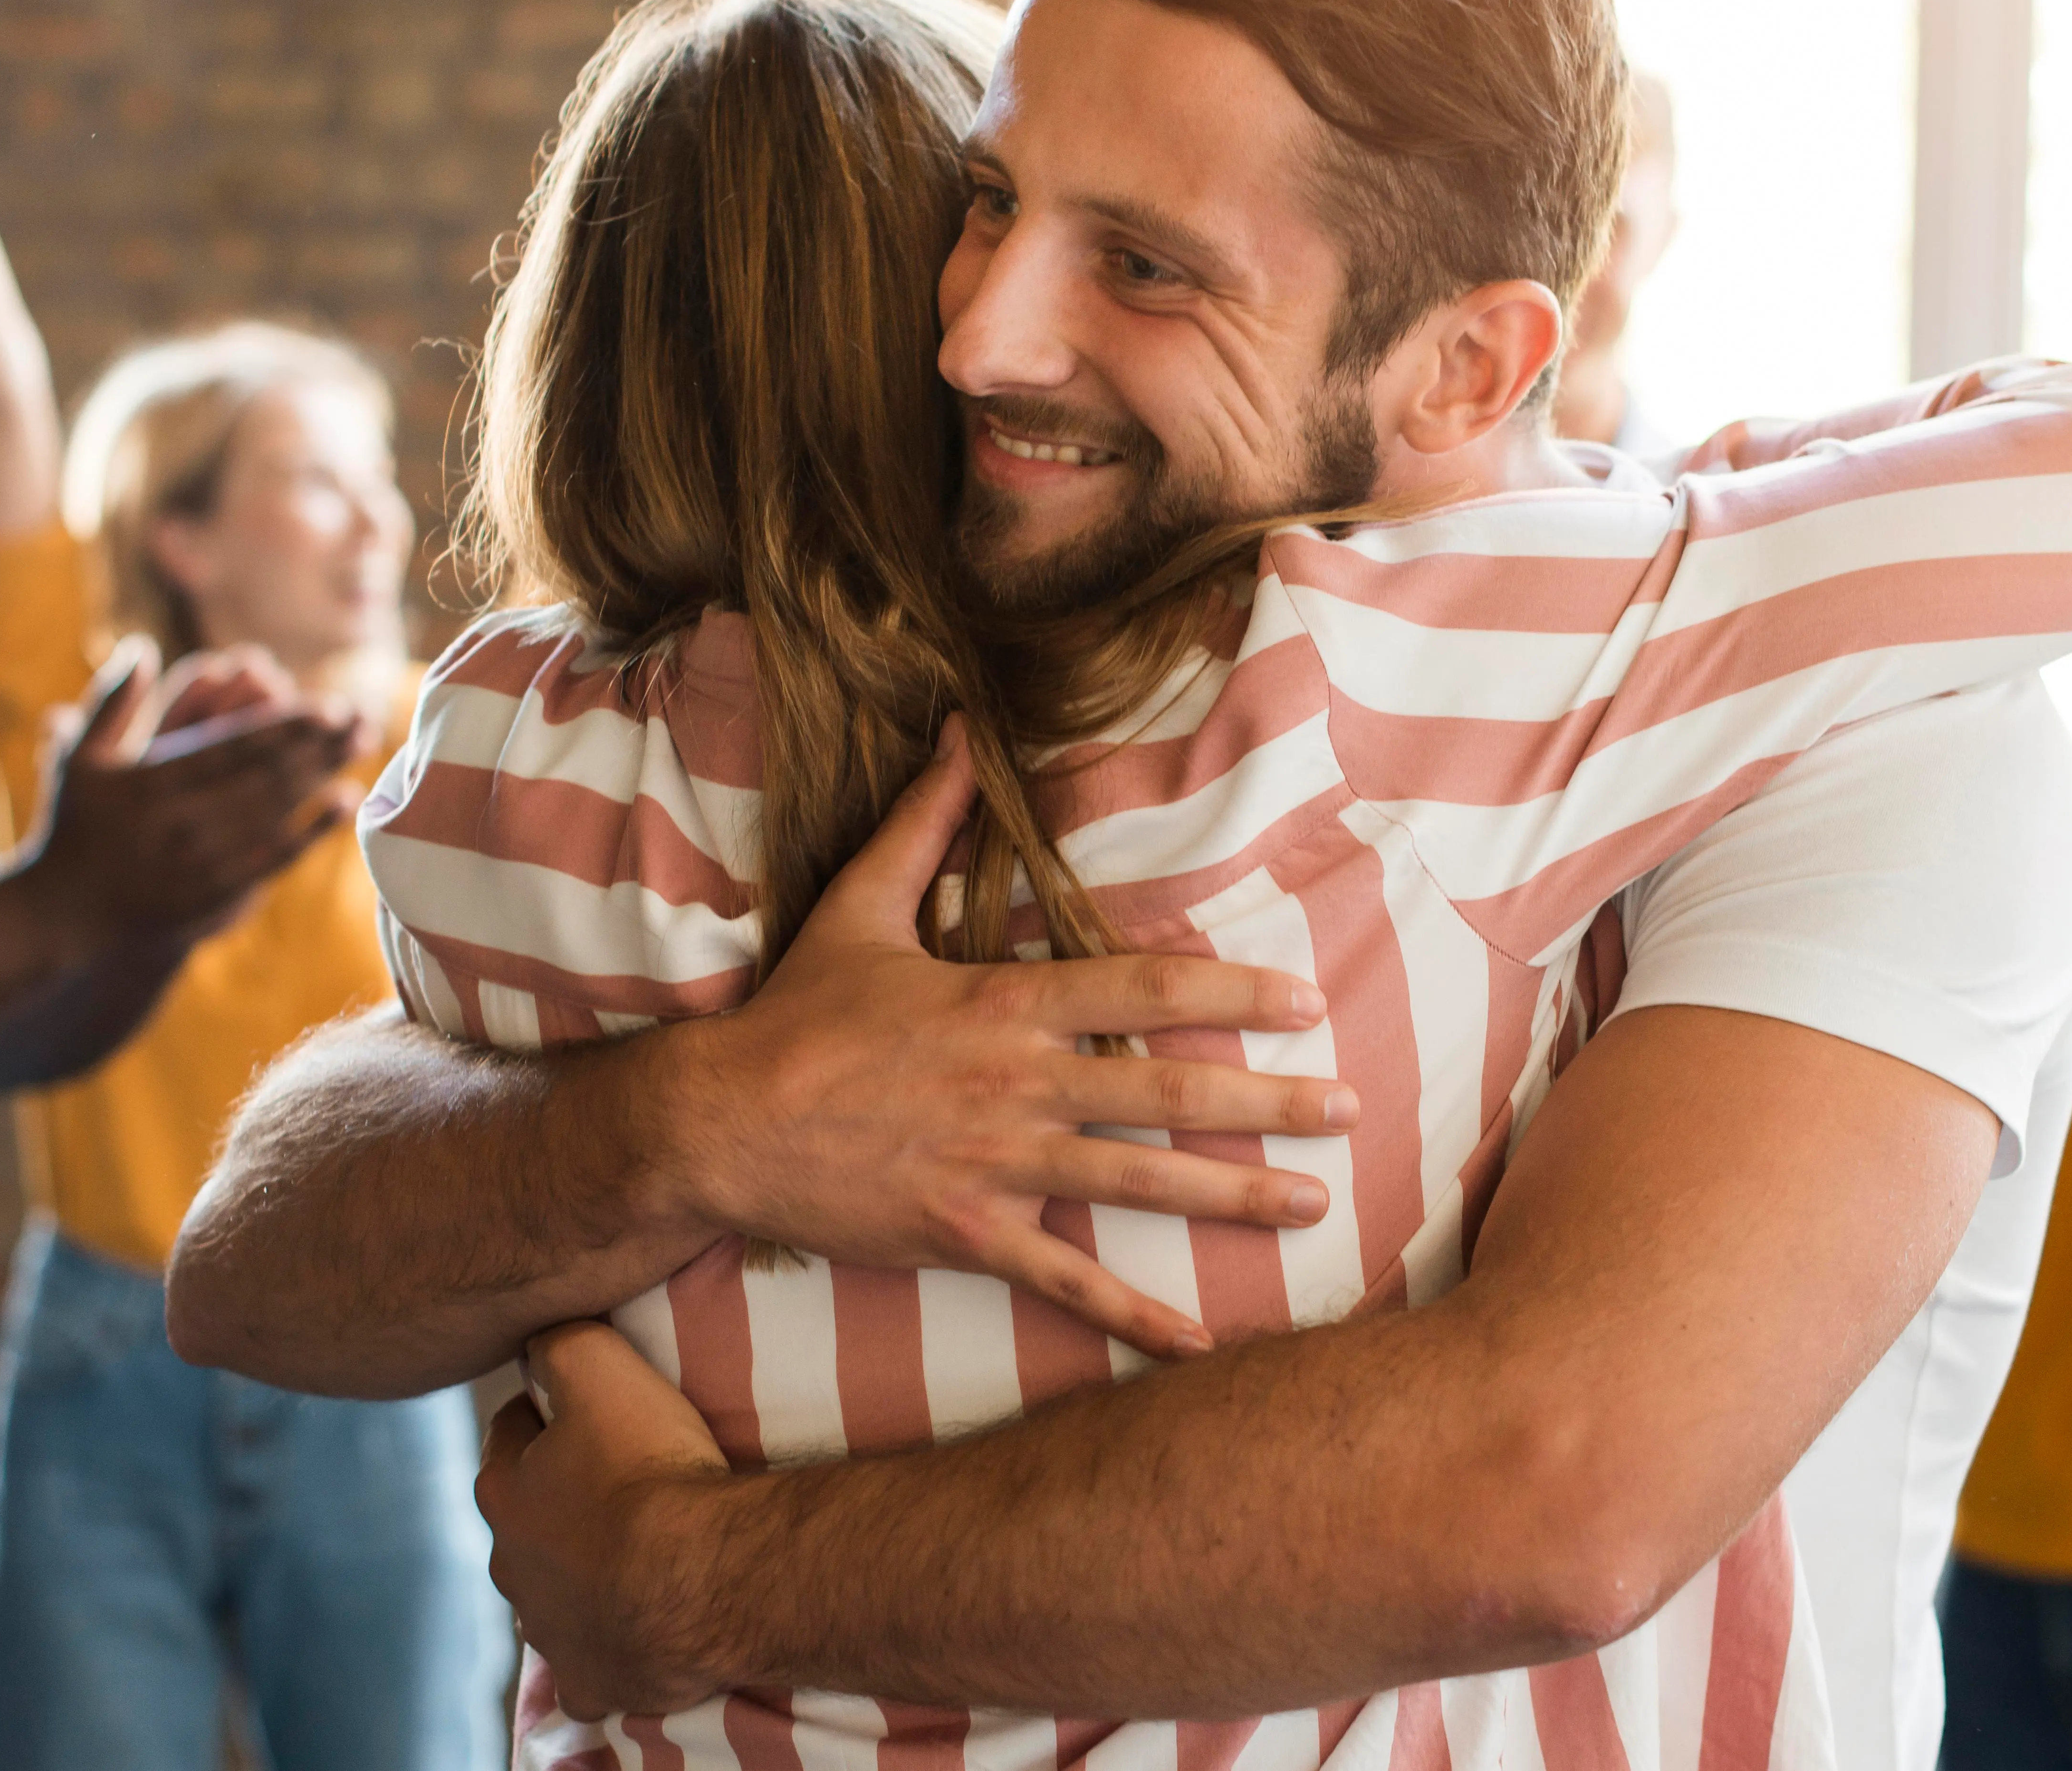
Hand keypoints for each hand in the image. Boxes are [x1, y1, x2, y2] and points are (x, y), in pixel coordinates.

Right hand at [11, 639, 361, 956]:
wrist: (65, 912)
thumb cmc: (75, 825)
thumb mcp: (78, 758)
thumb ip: (111, 701)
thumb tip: (142, 645)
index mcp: (151, 784)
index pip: (231, 747)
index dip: (283, 726)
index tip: (326, 705)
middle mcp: (180, 824)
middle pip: (265, 777)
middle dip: (317, 746)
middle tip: (361, 718)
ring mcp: (200, 863)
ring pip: (276, 813)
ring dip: (324, 778)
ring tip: (360, 747)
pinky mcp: (214, 896)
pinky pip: (275, 857)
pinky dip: (313, 828)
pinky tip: (344, 800)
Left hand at [479, 1323, 734, 1722]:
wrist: (701, 1579)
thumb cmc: (651, 1471)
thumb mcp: (602, 1369)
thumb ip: (560, 1341)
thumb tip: (537, 1340)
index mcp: (503, 1492)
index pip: (512, 1432)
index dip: (548, 1410)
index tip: (588, 1405)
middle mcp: (510, 1567)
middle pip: (530, 1517)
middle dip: (561, 1497)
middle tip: (624, 1478)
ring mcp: (549, 1632)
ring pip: (555, 1592)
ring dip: (584, 1572)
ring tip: (641, 1552)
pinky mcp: (591, 1682)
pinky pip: (591, 1664)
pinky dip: (610, 1645)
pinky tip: (641, 1627)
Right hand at [658, 717, 1353, 1359]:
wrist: (720, 1121)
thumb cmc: (797, 1014)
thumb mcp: (860, 904)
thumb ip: (922, 821)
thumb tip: (960, 730)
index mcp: (1001, 1004)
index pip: (1140, 990)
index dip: (1229, 994)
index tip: (1302, 1001)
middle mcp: (1014, 1084)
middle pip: (1165, 1091)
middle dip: (1268, 1101)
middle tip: (1351, 1108)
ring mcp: (994, 1165)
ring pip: (1137, 1184)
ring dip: (1231, 1197)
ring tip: (1310, 1203)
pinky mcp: (965, 1233)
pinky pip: (1065, 1279)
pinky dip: (1134, 1315)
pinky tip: (1199, 1341)